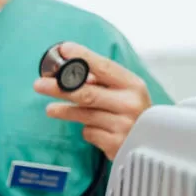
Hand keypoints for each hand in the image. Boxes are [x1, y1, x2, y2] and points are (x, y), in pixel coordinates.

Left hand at [33, 42, 151, 159]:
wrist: (156, 145)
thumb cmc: (135, 115)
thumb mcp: (126, 94)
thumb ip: (103, 84)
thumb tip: (73, 76)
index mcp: (133, 85)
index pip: (104, 67)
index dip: (83, 57)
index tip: (64, 50)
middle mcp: (129, 104)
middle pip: (87, 93)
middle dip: (59, 88)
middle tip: (39, 85)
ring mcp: (122, 126)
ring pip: (84, 115)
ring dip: (64, 111)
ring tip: (51, 109)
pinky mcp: (114, 145)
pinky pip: (89, 133)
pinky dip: (86, 130)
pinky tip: (94, 130)